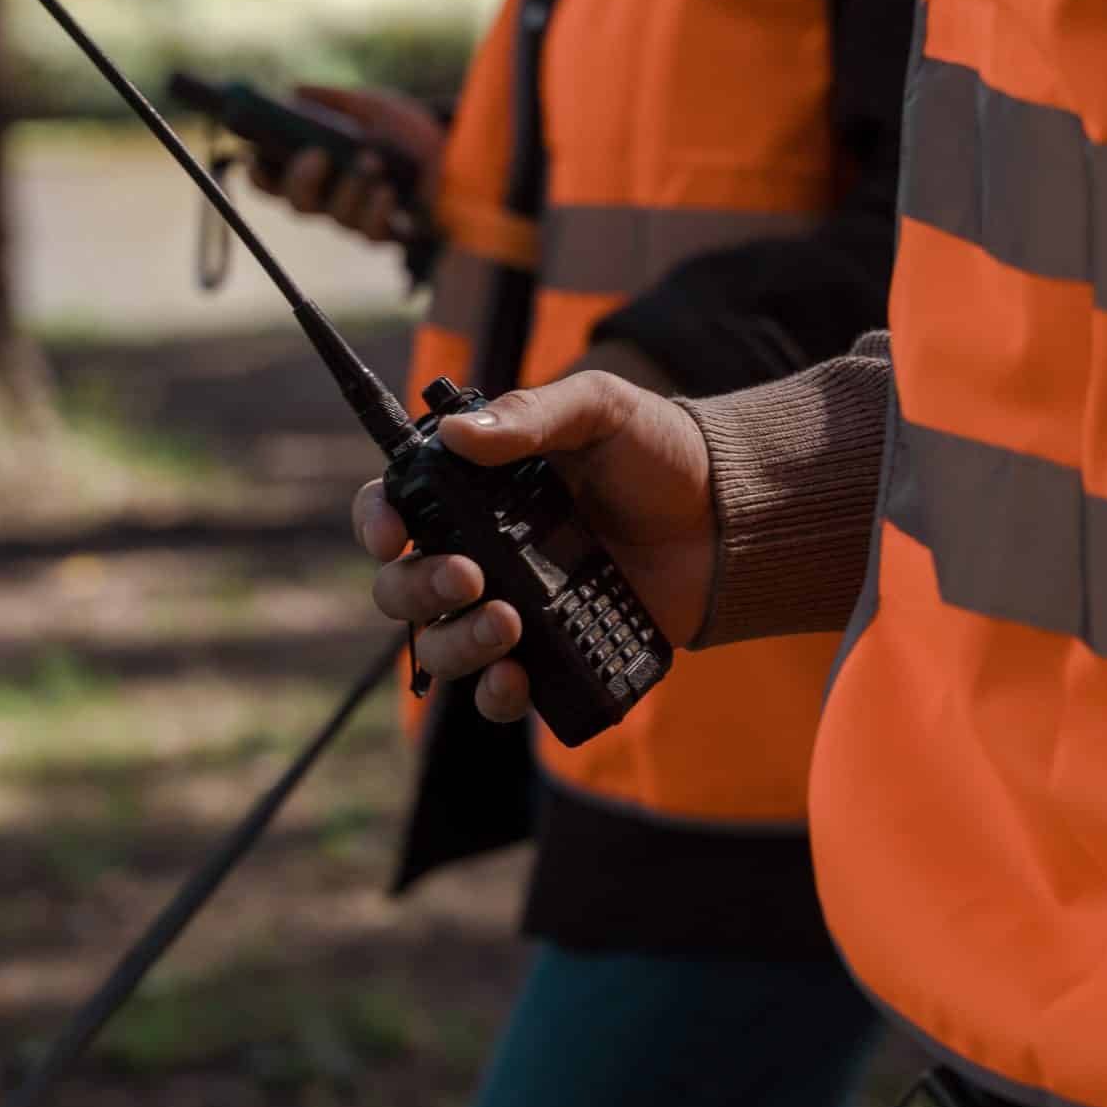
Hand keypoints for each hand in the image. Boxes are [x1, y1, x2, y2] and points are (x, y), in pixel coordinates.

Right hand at [247, 86, 443, 244]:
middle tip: (318, 155)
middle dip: (303, 180)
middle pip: (297, 204)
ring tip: (372, 160)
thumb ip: (331, 100)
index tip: (257, 158)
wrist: (452, 151)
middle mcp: (328, 198)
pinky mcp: (385, 231)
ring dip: (351, 188)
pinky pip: (369, 234)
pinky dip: (376, 210)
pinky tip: (387, 191)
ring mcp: (355, 217)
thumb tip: (294, 91)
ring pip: (336, 217)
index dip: (258, 175)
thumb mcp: (367, 106)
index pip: (271, 182)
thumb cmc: (404, 130)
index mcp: (314, 168)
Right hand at [353, 372, 715, 723]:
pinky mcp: (552, 655)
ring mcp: (514, 609)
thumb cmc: (660, 454)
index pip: (397, 504)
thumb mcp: (598, 410)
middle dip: (418, 587)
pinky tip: (514, 680)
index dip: (376, 521)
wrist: (730, 521)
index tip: (390, 535)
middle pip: (404, 586)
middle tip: (469, 577)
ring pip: (441, 646)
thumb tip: (462, 435)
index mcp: (478, 491)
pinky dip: (494, 696)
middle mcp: (483, 553)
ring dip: (455, 643)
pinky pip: (498, 694)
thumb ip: (531, 417)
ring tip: (507, 625)